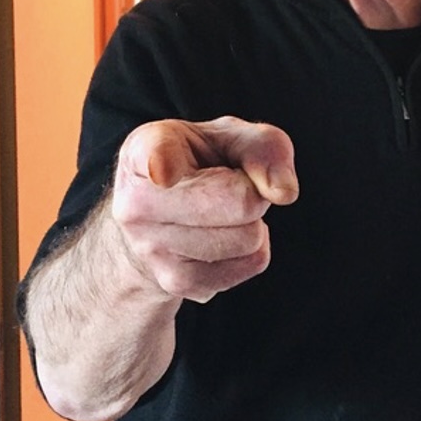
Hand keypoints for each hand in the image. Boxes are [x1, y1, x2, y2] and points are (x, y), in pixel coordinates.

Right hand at [110, 116, 298, 302]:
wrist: (157, 216)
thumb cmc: (199, 164)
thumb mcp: (230, 138)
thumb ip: (264, 148)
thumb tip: (283, 192)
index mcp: (144, 150)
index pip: (158, 158)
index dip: (165, 164)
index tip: (164, 174)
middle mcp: (137, 203)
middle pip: (240, 203)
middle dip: (254, 193)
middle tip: (230, 185)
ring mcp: (152, 249)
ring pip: (250, 238)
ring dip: (252, 222)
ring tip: (220, 211)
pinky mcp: (177, 283)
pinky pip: (252, 263)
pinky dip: (251, 249)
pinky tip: (218, 235)